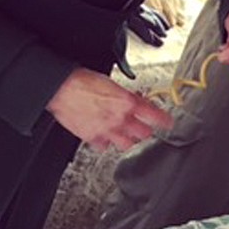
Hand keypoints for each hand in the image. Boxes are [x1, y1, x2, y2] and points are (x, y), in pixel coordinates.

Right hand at [46, 67, 172, 150]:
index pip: (155, 116)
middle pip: (144, 134)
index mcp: (128, 103)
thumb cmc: (83, 81)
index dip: (164, 121)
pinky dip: (105, 143)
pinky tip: (104, 136)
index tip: (168, 123)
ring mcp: (106, 130)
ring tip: (124, 134)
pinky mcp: (92, 137)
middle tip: (141, 127)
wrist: (60, 87)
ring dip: (128, 139)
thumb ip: (128, 97)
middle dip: (144, 130)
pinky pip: (105, 146)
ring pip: (127, 144)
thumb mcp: (113, 84)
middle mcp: (119, 119)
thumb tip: (138, 102)